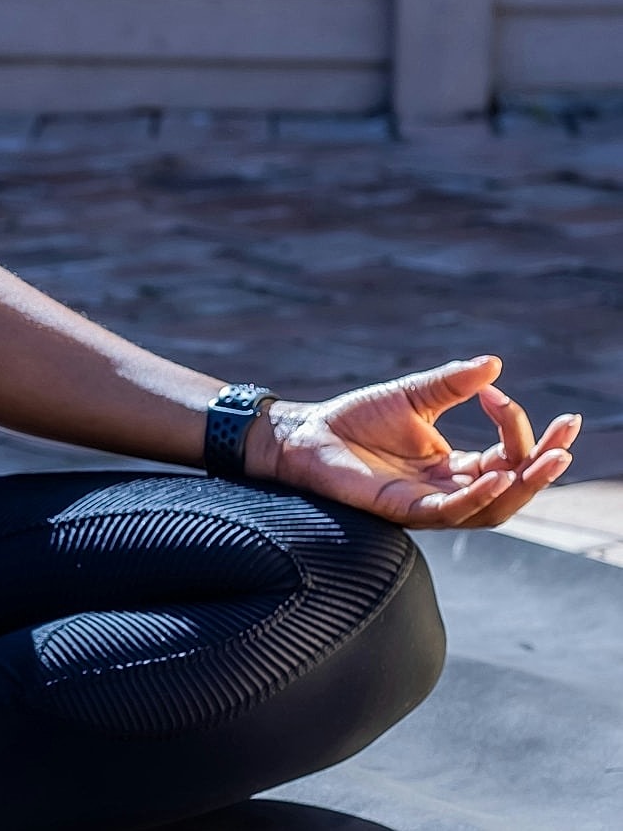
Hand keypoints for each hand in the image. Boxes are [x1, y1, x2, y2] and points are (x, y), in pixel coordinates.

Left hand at [247, 356, 580, 528]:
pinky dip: (477, 496)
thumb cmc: (357, 419)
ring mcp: (429, 503)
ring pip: (492, 507)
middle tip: (568, 437)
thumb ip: (452, 383)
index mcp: (454, 465)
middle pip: (512, 487)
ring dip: (523, 484)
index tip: (500, 393)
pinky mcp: (404, 509)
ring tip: (548, 458)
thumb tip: (494, 363)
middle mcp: (449, 489)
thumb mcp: (412, 396)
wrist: (307, 434)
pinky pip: (450, 511)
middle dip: (543, 464)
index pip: (506, 456)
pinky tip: (494, 474)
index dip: (518, 430)